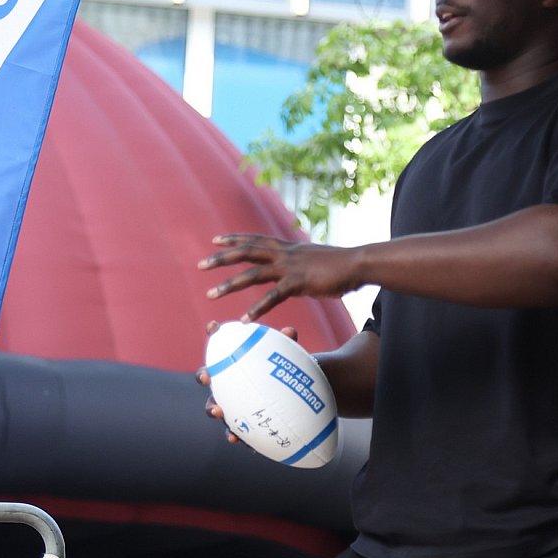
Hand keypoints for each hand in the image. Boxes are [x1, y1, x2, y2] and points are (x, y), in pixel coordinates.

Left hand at [199, 234, 361, 321]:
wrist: (357, 264)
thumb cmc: (340, 264)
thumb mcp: (315, 260)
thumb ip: (301, 266)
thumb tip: (296, 274)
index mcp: (288, 248)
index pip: (256, 240)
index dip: (235, 239)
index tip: (216, 240)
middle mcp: (285, 254)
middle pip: (247, 252)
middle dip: (222, 257)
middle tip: (201, 264)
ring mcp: (290, 267)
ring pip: (252, 274)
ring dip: (230, 284)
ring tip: (210, 294)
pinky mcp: (298, 282)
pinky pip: (272, 296)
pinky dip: (257, 308)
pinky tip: (245, 319)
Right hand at [199, 319, 301, 444]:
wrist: (298, 398)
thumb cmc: (287, 372)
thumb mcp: (289, 357)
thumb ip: (287, 344)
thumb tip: (289, 331)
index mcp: (237, 363)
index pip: (223, 344)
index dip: (215, 334)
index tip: (213, 326)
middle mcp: (229, 384)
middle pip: (209, 377)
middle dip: (203, 375)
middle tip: (206, 375)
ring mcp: (233, 405)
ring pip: (215, 407)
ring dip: (212, 408)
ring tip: (218, 410)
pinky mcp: (243, 427)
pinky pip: (236, 433)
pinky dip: (235, 436)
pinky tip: (237, 440)